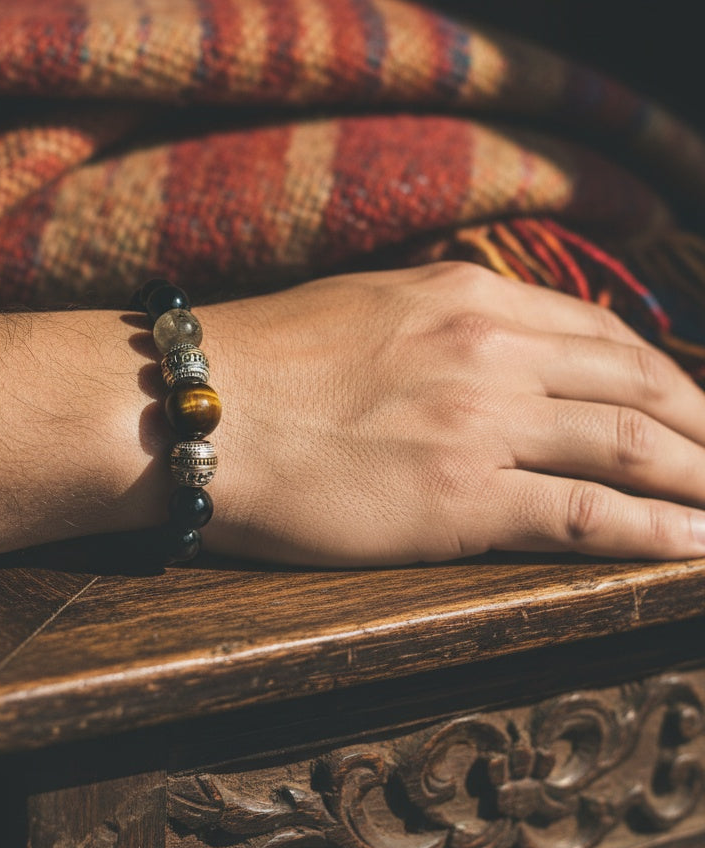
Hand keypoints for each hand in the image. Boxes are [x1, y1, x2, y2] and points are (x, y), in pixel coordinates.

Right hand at [199, 261, 704, 565]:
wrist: (194, 406)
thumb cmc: (260, 361)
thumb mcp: (366, 307)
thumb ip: (441, 321)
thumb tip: (488, 339)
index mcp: (467, 297)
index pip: (600, 334)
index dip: (665, 375)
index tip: (694, 407)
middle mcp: (491, 348)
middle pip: (636, 386)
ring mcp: (482, 421)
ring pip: (631, 447)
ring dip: (701, 479)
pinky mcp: (461, 498)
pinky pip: (585, 516)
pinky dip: (655, 534)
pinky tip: (697, 549)